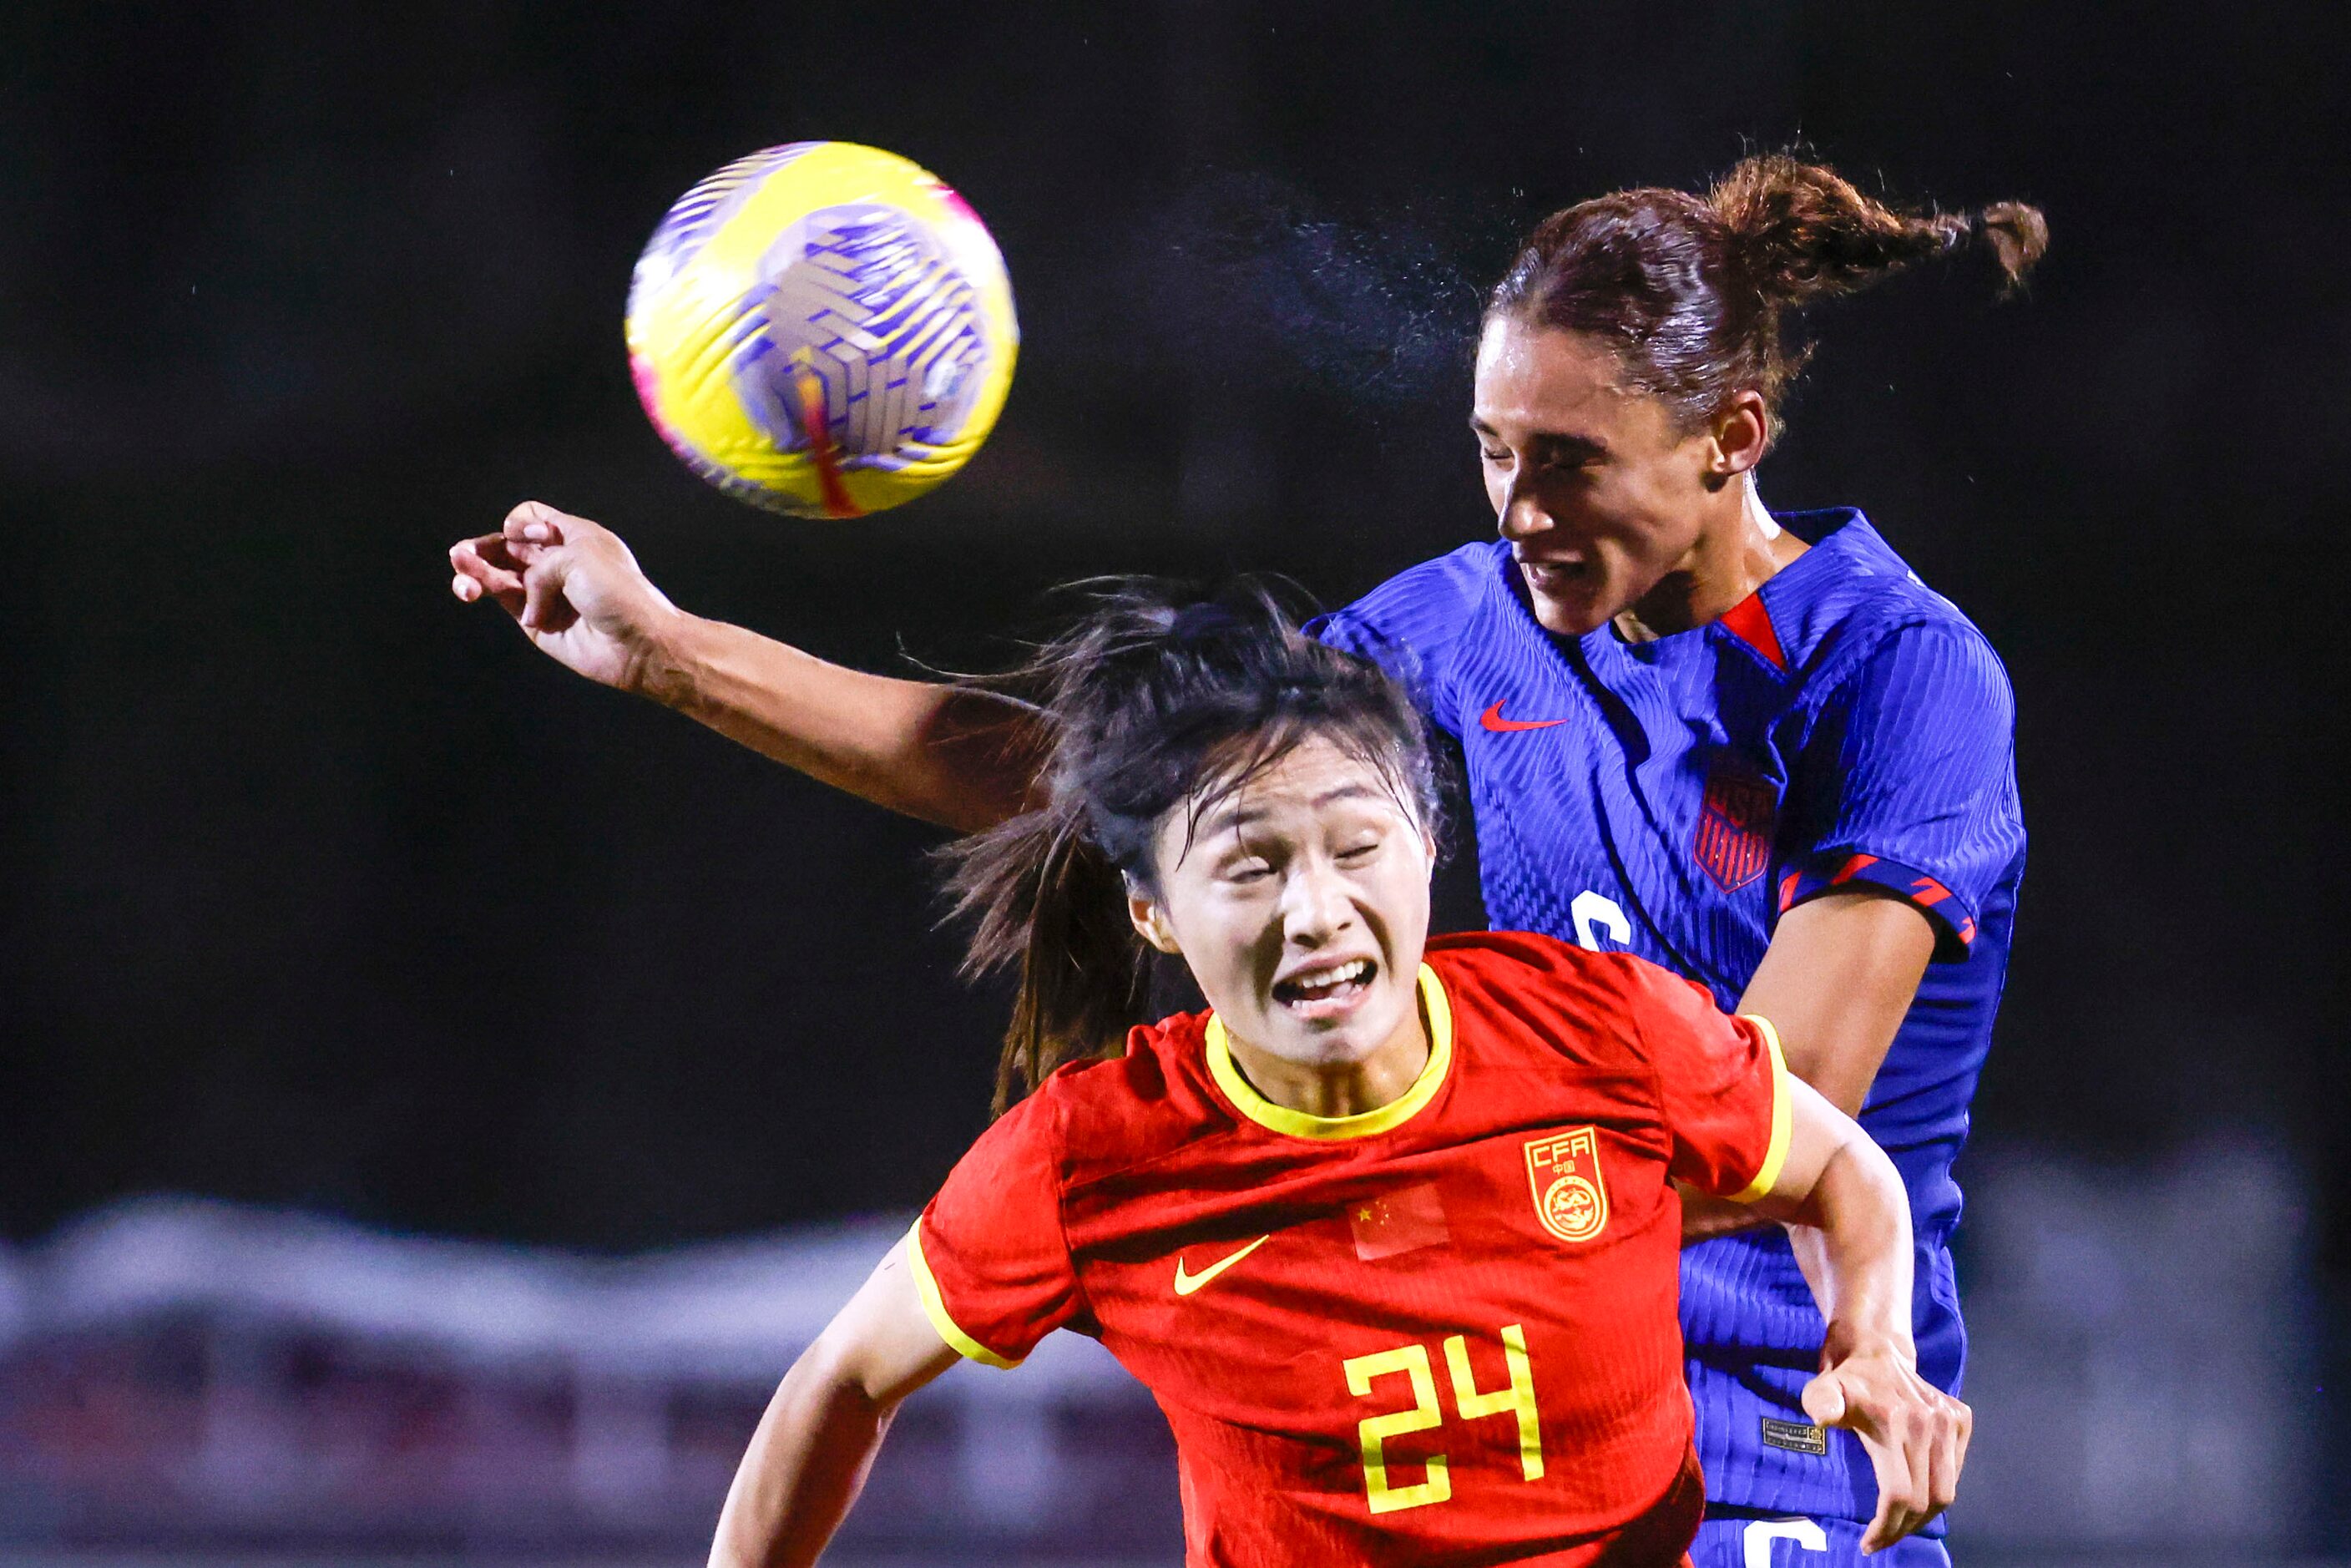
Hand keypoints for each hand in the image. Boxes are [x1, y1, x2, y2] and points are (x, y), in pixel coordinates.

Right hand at [449, 501, 683, 691]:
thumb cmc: (619, 593)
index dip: (520, 524)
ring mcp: (544, 592)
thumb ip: (539, 567)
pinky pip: (503, 600)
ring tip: (460, 568)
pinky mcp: (535, 621)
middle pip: (505, 546)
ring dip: (474, 569)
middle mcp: (556, 562)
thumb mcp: (578, 557)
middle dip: (482, 547)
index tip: (533, 538)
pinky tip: (476, 589)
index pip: (530, 518)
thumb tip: (526, 605)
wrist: (638, 643)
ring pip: (497, 574)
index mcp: (572, 536)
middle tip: (461, 553)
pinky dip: (485, 591)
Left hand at [1801, 1338, 1969, 1551]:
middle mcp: (1930, 1423)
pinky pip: (1955, 1470)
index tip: (1869, 1543)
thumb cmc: (1844, 1379)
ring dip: (1924, 1516)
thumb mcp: (1823, 1389)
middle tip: (1883, 1539)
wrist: (1874, 1347)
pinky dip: (1938, 1490)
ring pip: (1947, 1490)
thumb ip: (1820, 1402)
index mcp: (1896, 1423)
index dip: (1886, 1525)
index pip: (1900, 1493)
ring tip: (1899, 1524)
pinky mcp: (1961, 1418)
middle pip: (1926, 1500)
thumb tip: (1822, 1416)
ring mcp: (1950, 1420)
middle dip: (1904, 1528)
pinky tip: (1917, 1494)